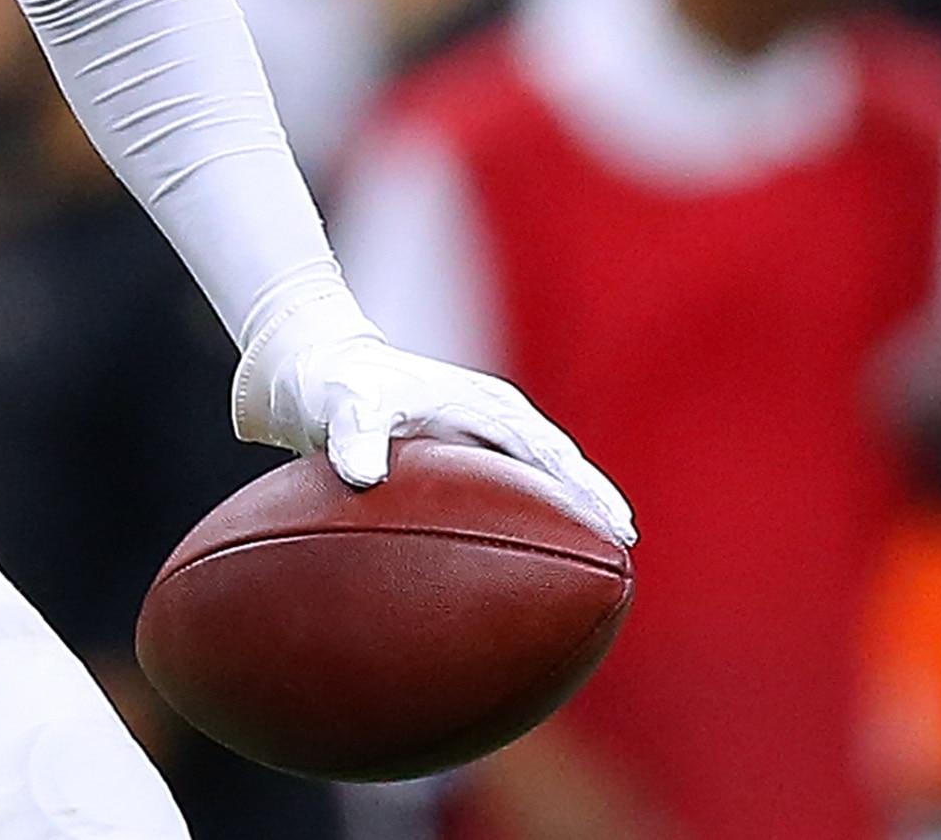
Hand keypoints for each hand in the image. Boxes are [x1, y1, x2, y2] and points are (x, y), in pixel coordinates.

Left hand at [242, 299, 634, 546]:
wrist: (316, 372)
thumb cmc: (337, 384)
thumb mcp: (345, 405)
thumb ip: (356, 435)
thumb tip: (365, 476)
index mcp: (483, 404)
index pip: (548, 452)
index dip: (584, 489)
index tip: (616, 525)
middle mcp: (492, 421)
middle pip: (558, 468)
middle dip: (593, 506)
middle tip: (625, 555)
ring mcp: (481, 441)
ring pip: (539, 482)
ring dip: (567, 517)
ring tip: (598, 568)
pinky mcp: (464, 462)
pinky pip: (507, 496)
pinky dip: (528, 523)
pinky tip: (530, 568)